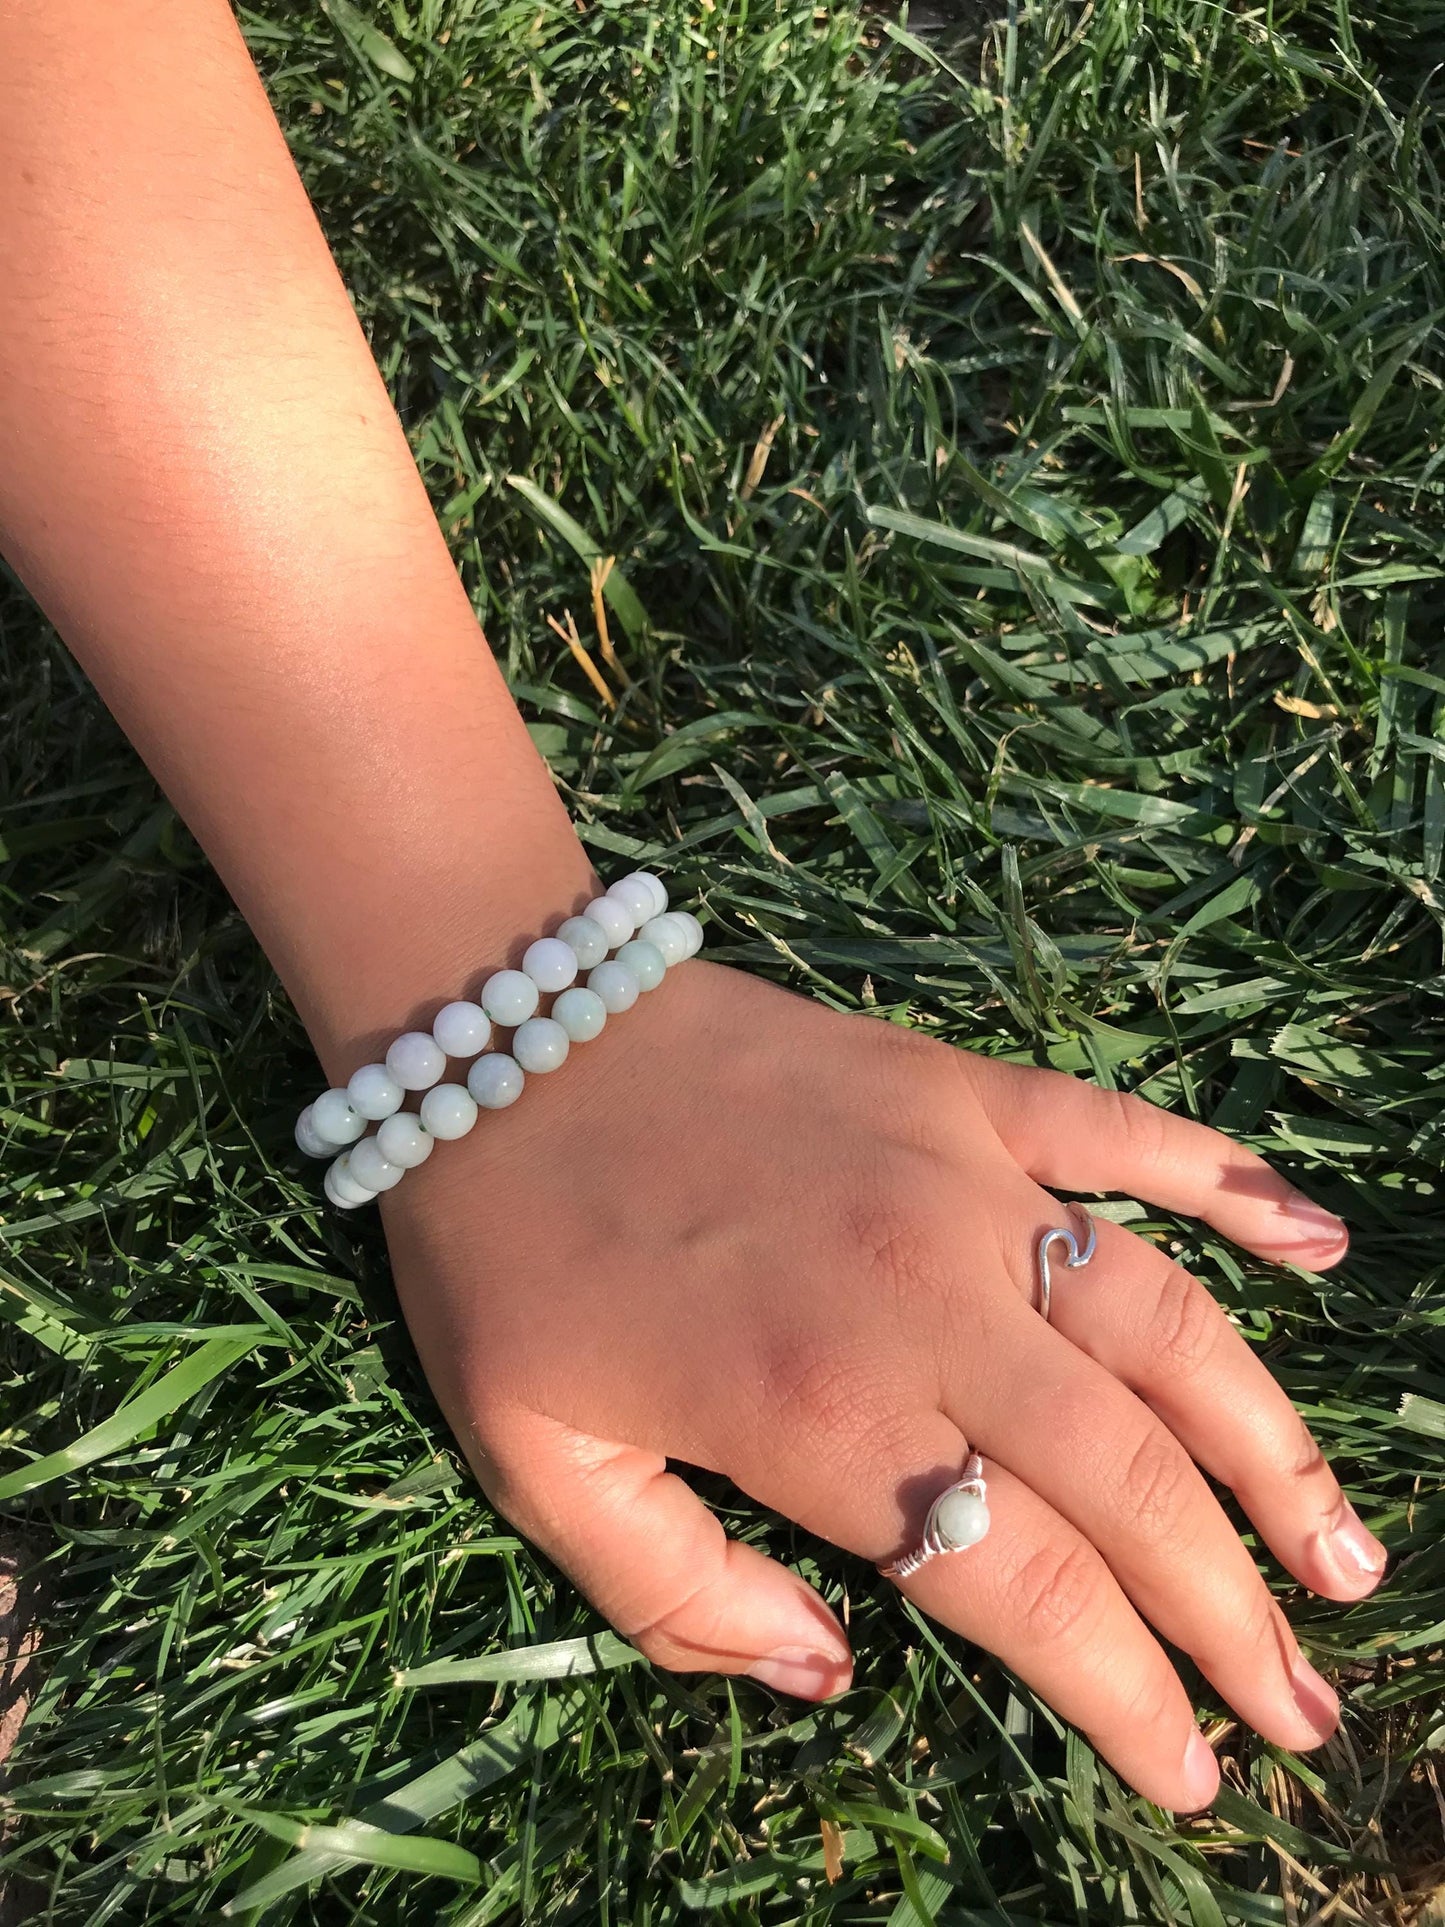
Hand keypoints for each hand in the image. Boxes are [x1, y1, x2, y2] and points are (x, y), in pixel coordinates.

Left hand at [380, 959, 1383, 1811]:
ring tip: (1348, 1551)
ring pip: (1168, 1328)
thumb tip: (831, 1672)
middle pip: (1131, 1480)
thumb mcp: (536, 1463)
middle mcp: (924, 1303)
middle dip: (1233, 1611)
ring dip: (1274, 1448)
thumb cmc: (504, 1255)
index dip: (1128, 1697)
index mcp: (818, 1414)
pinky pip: (1127, 1135)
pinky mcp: (963, 1087)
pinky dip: (1232, 1187)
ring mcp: (961, 1180)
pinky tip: (1321, 1245)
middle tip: (1307, 1708)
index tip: (1197, 1774)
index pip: (1026, 1586)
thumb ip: (678, 1599)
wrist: (502, 1030)